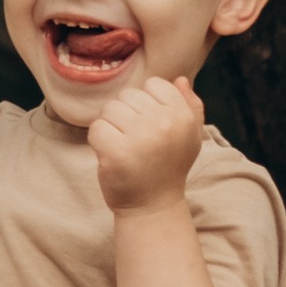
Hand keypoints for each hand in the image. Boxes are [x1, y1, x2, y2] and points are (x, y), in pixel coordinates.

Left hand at [89, 70, 205, 212]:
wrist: (153, 207)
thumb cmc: (169, 167)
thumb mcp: (189, 136)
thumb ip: (189, 106)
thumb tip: (180, 79)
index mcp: (183, 115)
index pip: (153, 85)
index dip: (146, 105)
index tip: (151, 127)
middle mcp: (164, 123)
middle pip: (128, 96)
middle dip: (126, 116)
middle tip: (137, 142)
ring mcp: (140, 138)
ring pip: (110, 109)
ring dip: (111, 127)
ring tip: (125, 147)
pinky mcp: (117, 153)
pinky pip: (96, 128)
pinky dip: (98, 141)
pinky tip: (111, 156)